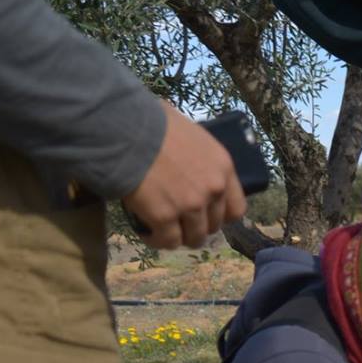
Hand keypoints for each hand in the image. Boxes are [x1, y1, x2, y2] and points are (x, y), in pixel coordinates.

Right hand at [121, 101, 245, 249]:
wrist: (126, 129)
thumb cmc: (153, 121)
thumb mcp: (190, 133)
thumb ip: (199, 154)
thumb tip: (188, 156)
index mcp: (223, 167)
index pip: (236, 208)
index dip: (220, 215)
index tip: (206, 214)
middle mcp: (213, 189)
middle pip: (214, 225)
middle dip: (197, 225)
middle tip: (179, 220)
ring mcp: (191, 206)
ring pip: (194, 238)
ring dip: (180, 236)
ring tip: (164, 230)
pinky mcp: (165, 217)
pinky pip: (168, 241)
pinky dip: (158, 240)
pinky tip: (147, 233)